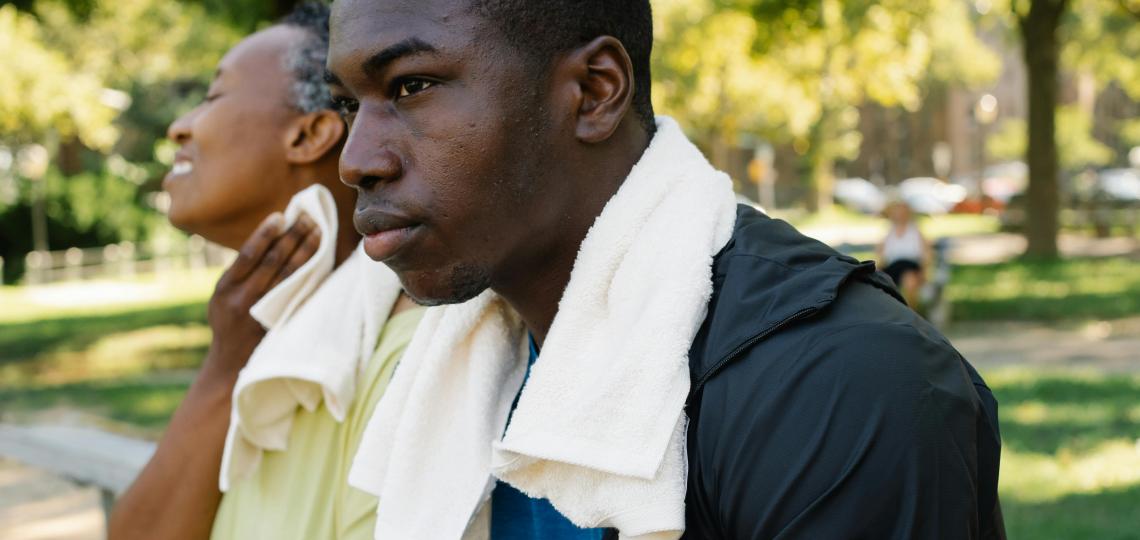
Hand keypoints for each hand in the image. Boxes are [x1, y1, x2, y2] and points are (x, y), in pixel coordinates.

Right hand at [202, 212, 320, 380]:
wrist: (231, 364)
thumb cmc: (229, 323)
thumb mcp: (223, 298)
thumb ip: (240, 274)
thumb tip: (269, 239)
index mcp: (225, 289)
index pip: (248, 255)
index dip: (265, 234)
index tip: (281, 216)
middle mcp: (243, 300)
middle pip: (272, 262)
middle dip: (292, 238)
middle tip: (309, 218)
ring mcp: (263, 314)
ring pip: (289, 276)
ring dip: (305, 252)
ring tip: (319, 232)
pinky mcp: (280, 324)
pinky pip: (299, 295)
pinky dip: (310, 276)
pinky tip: (322, 260)